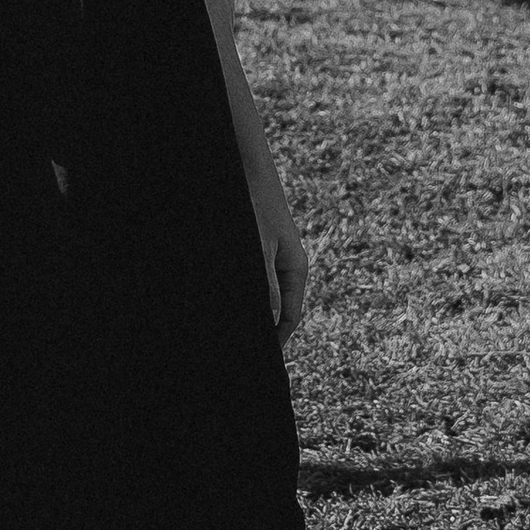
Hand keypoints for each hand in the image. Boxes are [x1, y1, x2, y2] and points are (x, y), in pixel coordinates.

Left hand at [249, 156, 311, 345]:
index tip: (263, 360)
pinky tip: (233, 305)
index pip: (290, 317)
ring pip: (266, 296)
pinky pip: (258, 281)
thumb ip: (265, 283)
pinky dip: (251, 296)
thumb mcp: (258, 246)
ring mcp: (275, 259)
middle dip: (265, 330)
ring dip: (256, 313)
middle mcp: (288, 268)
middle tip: (245, 351)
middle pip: (279, 310)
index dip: (278, 340)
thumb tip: (274, 318)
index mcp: (296, 270)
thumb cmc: (255, 205)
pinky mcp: (260, 250)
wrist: (248, 169)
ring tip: (236, 334)